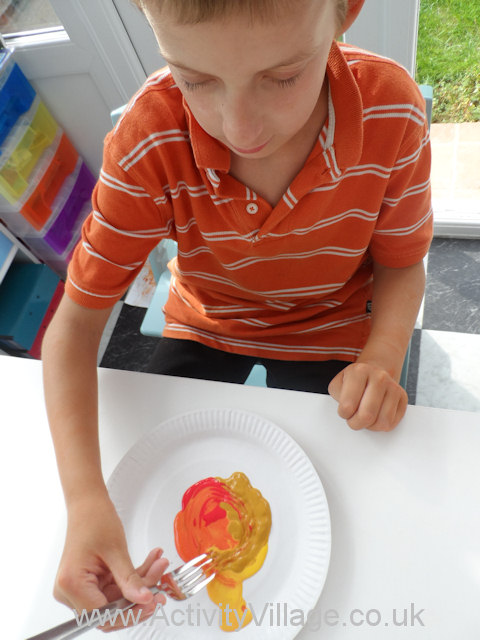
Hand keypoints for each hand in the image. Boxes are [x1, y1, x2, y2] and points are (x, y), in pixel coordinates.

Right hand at [54, 493, 168, 630]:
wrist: (88, 503)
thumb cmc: (95, 518)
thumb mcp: (116, 550)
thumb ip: (130, 579)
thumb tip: (145, 599)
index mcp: (72, 584)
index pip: (102, 615)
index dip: (129, 613)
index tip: (151, 603)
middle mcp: (70, 590)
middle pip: (110, 611)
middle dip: (137, 599)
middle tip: (159, 590)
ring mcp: (79, 587)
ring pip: (116, 599)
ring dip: (139, 585)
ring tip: (158, 566)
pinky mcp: (90, 582)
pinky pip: (115, 588)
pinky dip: (133, 578)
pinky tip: (150, 563)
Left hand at [328, 361, 407, 430]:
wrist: (374, 371)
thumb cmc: (354, 382)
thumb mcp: (338, 384)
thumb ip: (337, 396)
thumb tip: (347, 412)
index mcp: (359, 371)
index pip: (348, 405)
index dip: (344, 414)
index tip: (344, 412)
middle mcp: (379, 377)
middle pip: (366, 415)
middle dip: (356, 423)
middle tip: (353, 420)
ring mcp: (393, 386)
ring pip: (382, 422)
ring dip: (370, 426)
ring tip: (364, 417)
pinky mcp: (403, 397)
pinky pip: (392, 422)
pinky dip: (381, 425)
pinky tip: (375, 416)